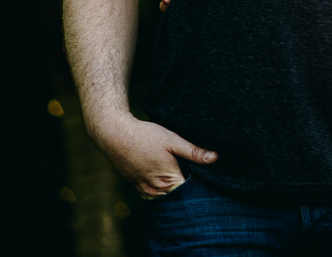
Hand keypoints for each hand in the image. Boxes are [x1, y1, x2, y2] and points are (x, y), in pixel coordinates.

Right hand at [91, 112, 216, 197]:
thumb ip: (194, 152)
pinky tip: (167, 177)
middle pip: (177, 197)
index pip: (189, 193)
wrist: (115, 135)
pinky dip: (162, 189)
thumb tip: (216, 159)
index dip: (200, 188)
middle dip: (188, 190)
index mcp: (167, 180)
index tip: (210, 181)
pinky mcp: (136, 186)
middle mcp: (154, 190)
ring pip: (164, 197)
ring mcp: (143, 189)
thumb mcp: (173, 140)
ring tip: (184, 177)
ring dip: (174, 191)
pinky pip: (153, 194)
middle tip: (199, 178)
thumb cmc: (145, 136)